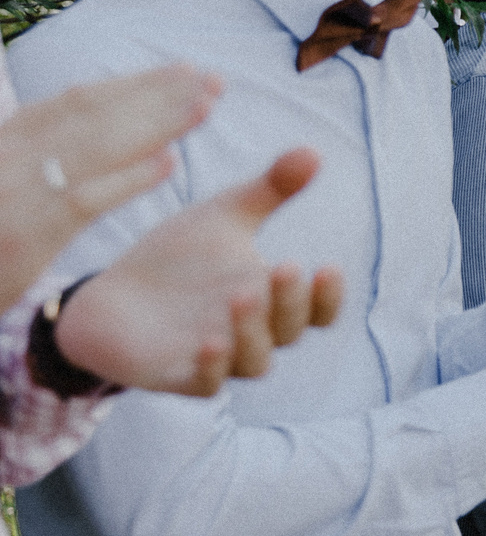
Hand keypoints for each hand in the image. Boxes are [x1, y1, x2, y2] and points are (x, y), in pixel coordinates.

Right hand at [0, 63, 221, 305]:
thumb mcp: (5, 176)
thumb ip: (39, 144)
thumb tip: (83, 102)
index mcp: (8, 139)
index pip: (78, 101)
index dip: (136, 82)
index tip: (186, 70)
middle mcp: (10, 155)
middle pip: (96, 115)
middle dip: (159, 94)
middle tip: (215, 80)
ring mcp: (16, 192)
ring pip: (97, 146)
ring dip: (157, 123)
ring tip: (207, 107)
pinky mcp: (25, 233)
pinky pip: (84, 199)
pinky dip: (128, 178)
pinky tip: (170, 163)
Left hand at [55, 148, 343, 395]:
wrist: (107, 297)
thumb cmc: (175, 260)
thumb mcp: (222, 218)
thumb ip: (268, 191)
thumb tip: (313, 151)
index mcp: (271, 301)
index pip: (317, 311)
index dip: (328, 296)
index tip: (327, 266)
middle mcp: (253, 335)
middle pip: (290, 331)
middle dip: (291, 302)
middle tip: (282, 266)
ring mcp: (219, 359)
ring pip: (256, 361)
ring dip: (254, 331)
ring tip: (243, 295)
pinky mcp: (178, 376)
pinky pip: (207, 384)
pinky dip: (213, 366)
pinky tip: (210, 340)